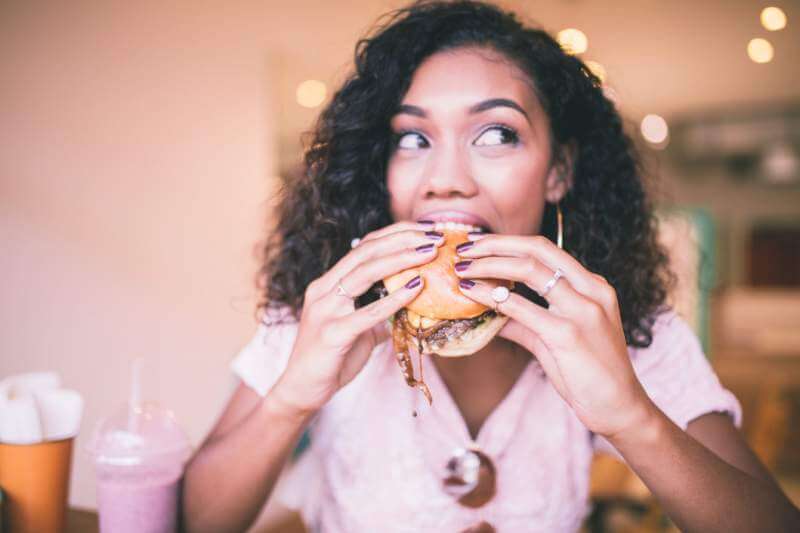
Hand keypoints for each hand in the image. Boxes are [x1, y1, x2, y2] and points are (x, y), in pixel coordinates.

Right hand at [272, 221, 443, 413]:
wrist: (301, 390)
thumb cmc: (331, 359)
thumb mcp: (357, 329)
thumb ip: (377, 314)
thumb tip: (407, 308)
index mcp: (328, 284)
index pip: (363, 247)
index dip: (395, 235)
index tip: (425, 231)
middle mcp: (323, 290)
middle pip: (365, 252)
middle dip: (402, 240)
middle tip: (435, 236)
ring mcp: (325, 310)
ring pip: (363, 273)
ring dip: (401, 259)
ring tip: (430, 253)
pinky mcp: (331, 333)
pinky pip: (366, 313)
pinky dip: (393, 298)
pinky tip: (416, 289)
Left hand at [453, 234, 654, 438]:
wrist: (620, 408)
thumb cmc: (589, 374)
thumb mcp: (556, 339)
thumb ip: (525, 322)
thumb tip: (490, 311)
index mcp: (593, 286)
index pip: (546, 249)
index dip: (508, 243)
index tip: (479, 246)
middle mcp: (591, 290)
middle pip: (537, 250)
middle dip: (496, 244)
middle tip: (464, 249)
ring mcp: (583, 310)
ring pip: (529, 270)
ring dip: (489, 265)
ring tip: (462, 269)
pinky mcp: (569, 334)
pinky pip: (523, 308)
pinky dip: (493, 297)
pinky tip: (472, 295)